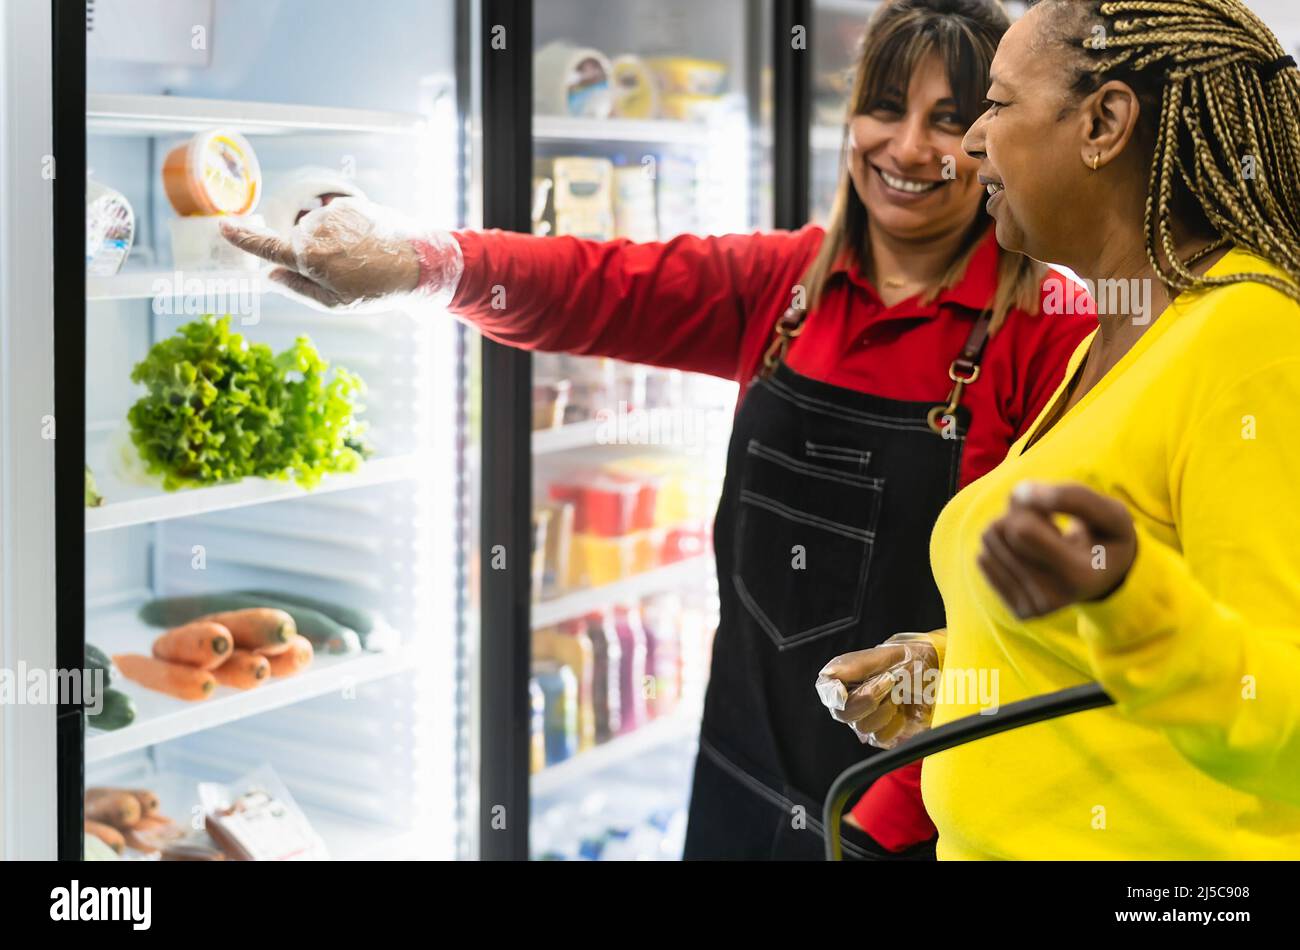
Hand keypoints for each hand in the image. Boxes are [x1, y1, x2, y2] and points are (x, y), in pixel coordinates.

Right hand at [219, 197, 461, 311]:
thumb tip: (270, 275)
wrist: (418, 264)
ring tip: (360, 258)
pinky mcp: (348, 203)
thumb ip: (298, 289)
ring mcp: (333, 214)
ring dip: (329, 242)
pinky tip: (366, 243)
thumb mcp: (335, 302)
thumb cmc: (376, 290)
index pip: (268, 248)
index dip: (244, 238)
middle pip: (295, 241)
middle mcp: (318, 231)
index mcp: (311, 259)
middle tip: (346, 272)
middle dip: (310, 256)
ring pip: (314, 229)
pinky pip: (332, 218)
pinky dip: (343, 230)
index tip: (223, 227)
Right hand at [816, 633, 938, 748]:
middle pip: (843, 713)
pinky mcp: (881, 735)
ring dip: (887, 709)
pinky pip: (883, 737)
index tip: (845, 692)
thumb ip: (854, 666)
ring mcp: (864, 720)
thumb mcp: (883, 655)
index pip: (827, 691)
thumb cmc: (907, 661)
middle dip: (869, 697)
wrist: (934, 675)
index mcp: (842, 678)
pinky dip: (898, 723)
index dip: (834, 694)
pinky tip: (904, 709)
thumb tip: (829, 677)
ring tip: (899, 693)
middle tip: (889, 680)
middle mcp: (848, 702)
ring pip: (864, 727)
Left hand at [978, 480, 1136, 619]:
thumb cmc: (1107, 537)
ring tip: (1043, 541)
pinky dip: (1004, 547)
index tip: (1052, 509)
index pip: (1021, 530)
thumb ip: (1071, 497)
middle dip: (1020, 514)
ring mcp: (1033, 608)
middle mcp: (1053, 598)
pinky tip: (1033, 556)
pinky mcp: (1018, 610)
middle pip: (1002, 532)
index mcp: (1079, 575)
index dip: (1030, 505)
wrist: (1109, 578)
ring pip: (988, 542)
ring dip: (1010, 529)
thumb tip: (1018, 493)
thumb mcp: (1109, 512)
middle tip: (1050, 524)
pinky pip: (983, 559)